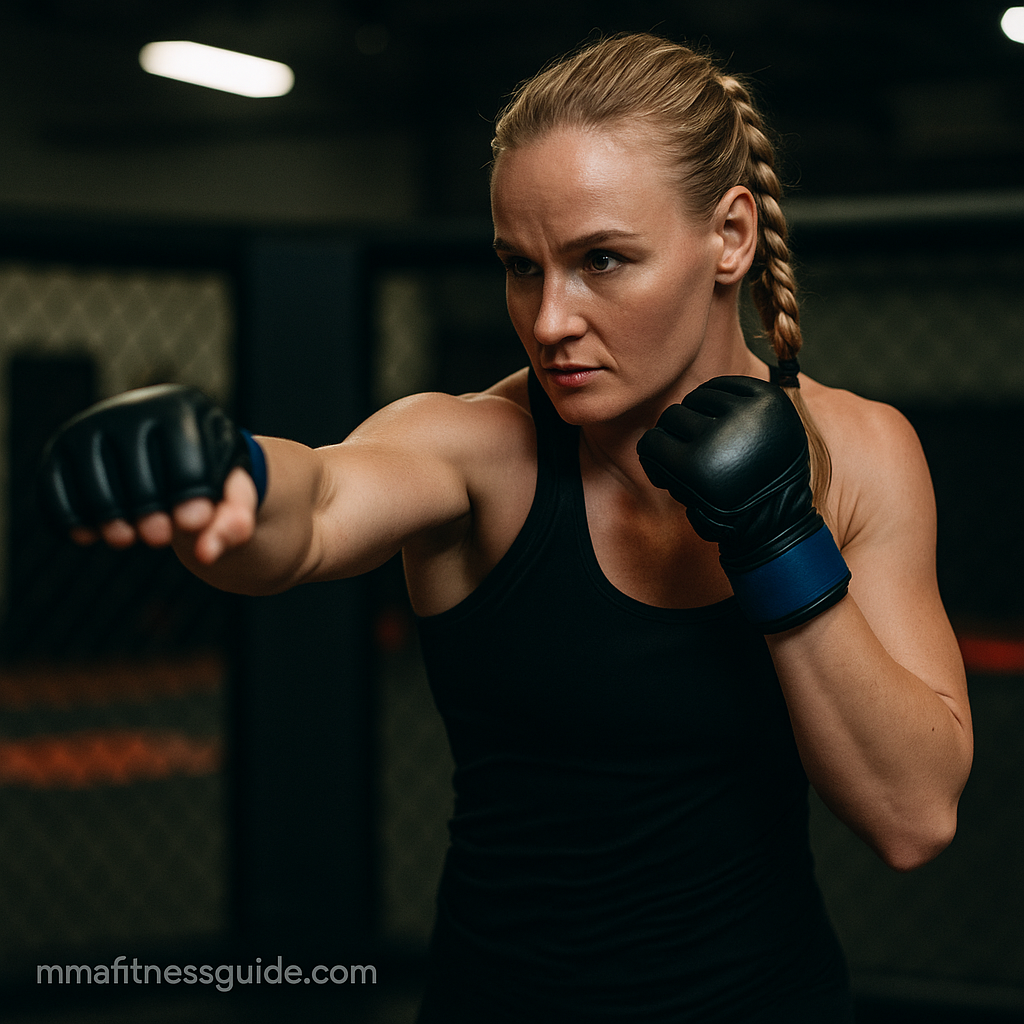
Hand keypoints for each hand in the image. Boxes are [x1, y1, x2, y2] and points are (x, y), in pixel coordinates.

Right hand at [39, 384, 264, 562]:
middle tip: (158, 537)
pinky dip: (68, 518)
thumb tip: (206, 554)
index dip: (189, 500)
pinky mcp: (61, 446)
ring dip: (110, 523)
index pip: (186, 463)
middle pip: (139, 478)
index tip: (193, 522)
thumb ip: (234, 520)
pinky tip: (88, 535)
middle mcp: (134, 408)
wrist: (164, 448)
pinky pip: (54, 487)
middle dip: (150, 517)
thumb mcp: (232, 490)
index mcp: (185, 409)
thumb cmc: (207, 473)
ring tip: (127, 538)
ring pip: (94, 485)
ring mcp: (91, 424)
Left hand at [637, 375, 849, 631]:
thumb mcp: (770, 431)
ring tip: (690, 473)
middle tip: (702, 465)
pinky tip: (667, 477)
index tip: (717, 443)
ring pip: (669, 419)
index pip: (717, 387)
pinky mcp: (690, 465)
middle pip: (690, 403)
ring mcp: (717, 439)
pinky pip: (651, 444)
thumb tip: (697, 389)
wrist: (768, 530)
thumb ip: (744, 406)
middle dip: (689, 431)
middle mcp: (746, 415)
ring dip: (671, 444)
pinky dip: (651, 457)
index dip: (708, 414)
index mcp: (770, 399)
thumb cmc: (762, 481)